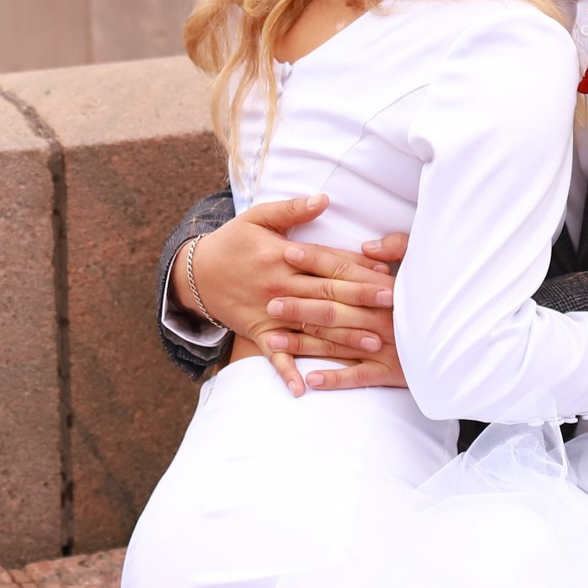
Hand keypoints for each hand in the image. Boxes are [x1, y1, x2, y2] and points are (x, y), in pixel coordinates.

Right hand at [174, 195, 395, 395]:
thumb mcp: (258, 217)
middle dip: (361, 299)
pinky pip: (274, 355)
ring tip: (374, 343)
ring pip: (311, 325)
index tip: (387, 274)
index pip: (328, 263)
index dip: (358, 268)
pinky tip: (303, 388)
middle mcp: (279, 286)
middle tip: (393, 306)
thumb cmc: (232, 242)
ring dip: (342, 336)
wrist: (195, 274)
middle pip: (327, 293)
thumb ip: (293, 210)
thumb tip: (325, 198)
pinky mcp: (257, 332)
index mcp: (282, 256)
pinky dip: (287, 371)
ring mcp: (269, 312)